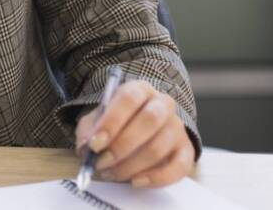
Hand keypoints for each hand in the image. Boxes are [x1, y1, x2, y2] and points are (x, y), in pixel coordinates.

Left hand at [75, 79, 194, 187]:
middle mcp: (162, 104)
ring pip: (158, 147)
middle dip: (121, 146)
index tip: (94, 144)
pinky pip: (178, 167)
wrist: (140, 131)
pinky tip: (135, 182)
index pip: (129, 99)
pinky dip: (155, 178)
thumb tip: (86, 147)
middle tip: (101, 163)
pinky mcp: (186, 150)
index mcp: (139, 89)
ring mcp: (177, 127)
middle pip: (148, 121)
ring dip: (131, 165)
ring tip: (111, 173)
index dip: (111, 122)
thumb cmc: (115, 123)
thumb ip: (89, 130)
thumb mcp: (96, 120)